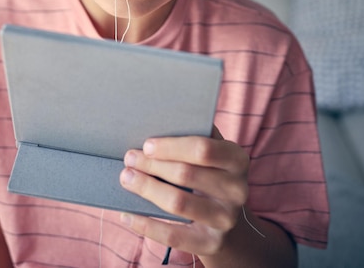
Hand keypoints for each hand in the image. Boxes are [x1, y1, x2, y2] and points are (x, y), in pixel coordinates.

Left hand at [119, 125, 249, 261]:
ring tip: (126, 178)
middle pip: (186, 174)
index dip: (171, 147)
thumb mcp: (214, 152)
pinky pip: (172, 235)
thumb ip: (196, 134)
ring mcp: (225, 219)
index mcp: (237, 159)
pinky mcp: (211, 243)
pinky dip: (146, 224)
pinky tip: (127, 214)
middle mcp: (237, 190)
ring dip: (146, 189)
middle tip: (129, 158)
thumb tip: (161, 119)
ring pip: (178, 202)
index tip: (147, 145)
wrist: (229, 222)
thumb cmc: (211, 174)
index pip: (203, 149)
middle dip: (152, 165)